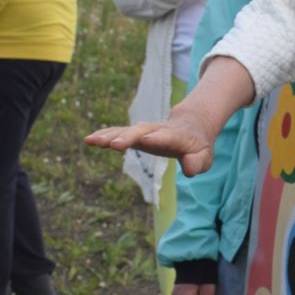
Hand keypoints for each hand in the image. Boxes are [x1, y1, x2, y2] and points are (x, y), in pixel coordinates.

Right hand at [87, 103, 217, 176]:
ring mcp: (145, 131)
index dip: (158, 138)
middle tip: (113, 144)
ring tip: (93, 141)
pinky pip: (119, 133)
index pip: (167, 137)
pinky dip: (105, 135)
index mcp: (177, 137)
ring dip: (110, 135)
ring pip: (127, 131)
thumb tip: (189, 170)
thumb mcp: (205, 157)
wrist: (191, 125)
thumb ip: (198, 162)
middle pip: (142, 132)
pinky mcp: (136, 134)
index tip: (145, 140)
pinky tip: (89, 139)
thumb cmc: (198, 146)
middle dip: (128, 137)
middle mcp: (158, 130)